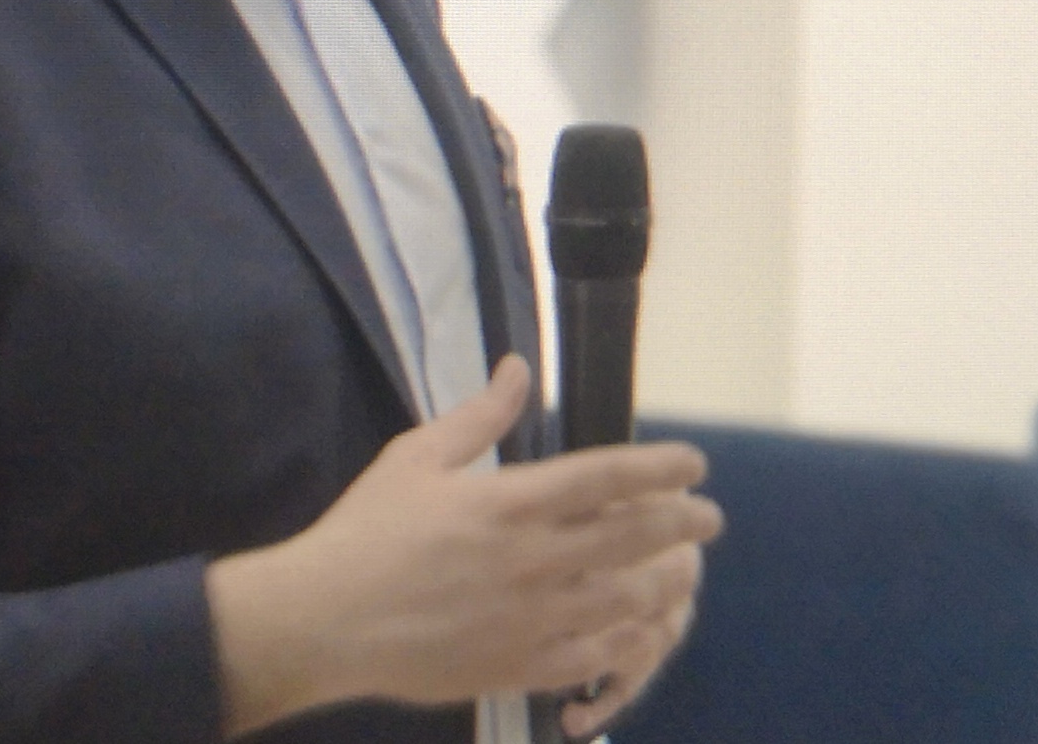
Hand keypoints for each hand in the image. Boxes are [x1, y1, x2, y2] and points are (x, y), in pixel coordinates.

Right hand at [206, 357, 722, 737]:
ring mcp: (535, 619)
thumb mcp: (416, 456)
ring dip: (667, 581)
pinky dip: (628, 640)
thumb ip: (479, 417)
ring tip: (683, 571)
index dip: (661, 467)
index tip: (694, 464)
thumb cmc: (368, 531)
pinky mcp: (522, 667)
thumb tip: (519, 369)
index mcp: (512, 502)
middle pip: (636, 537)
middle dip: (684, 524)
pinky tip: (638, 628)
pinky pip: (597, 656)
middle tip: (710, 518)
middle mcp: (537, 559)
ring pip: (629, 599)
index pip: (609, 476)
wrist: (327, 621)